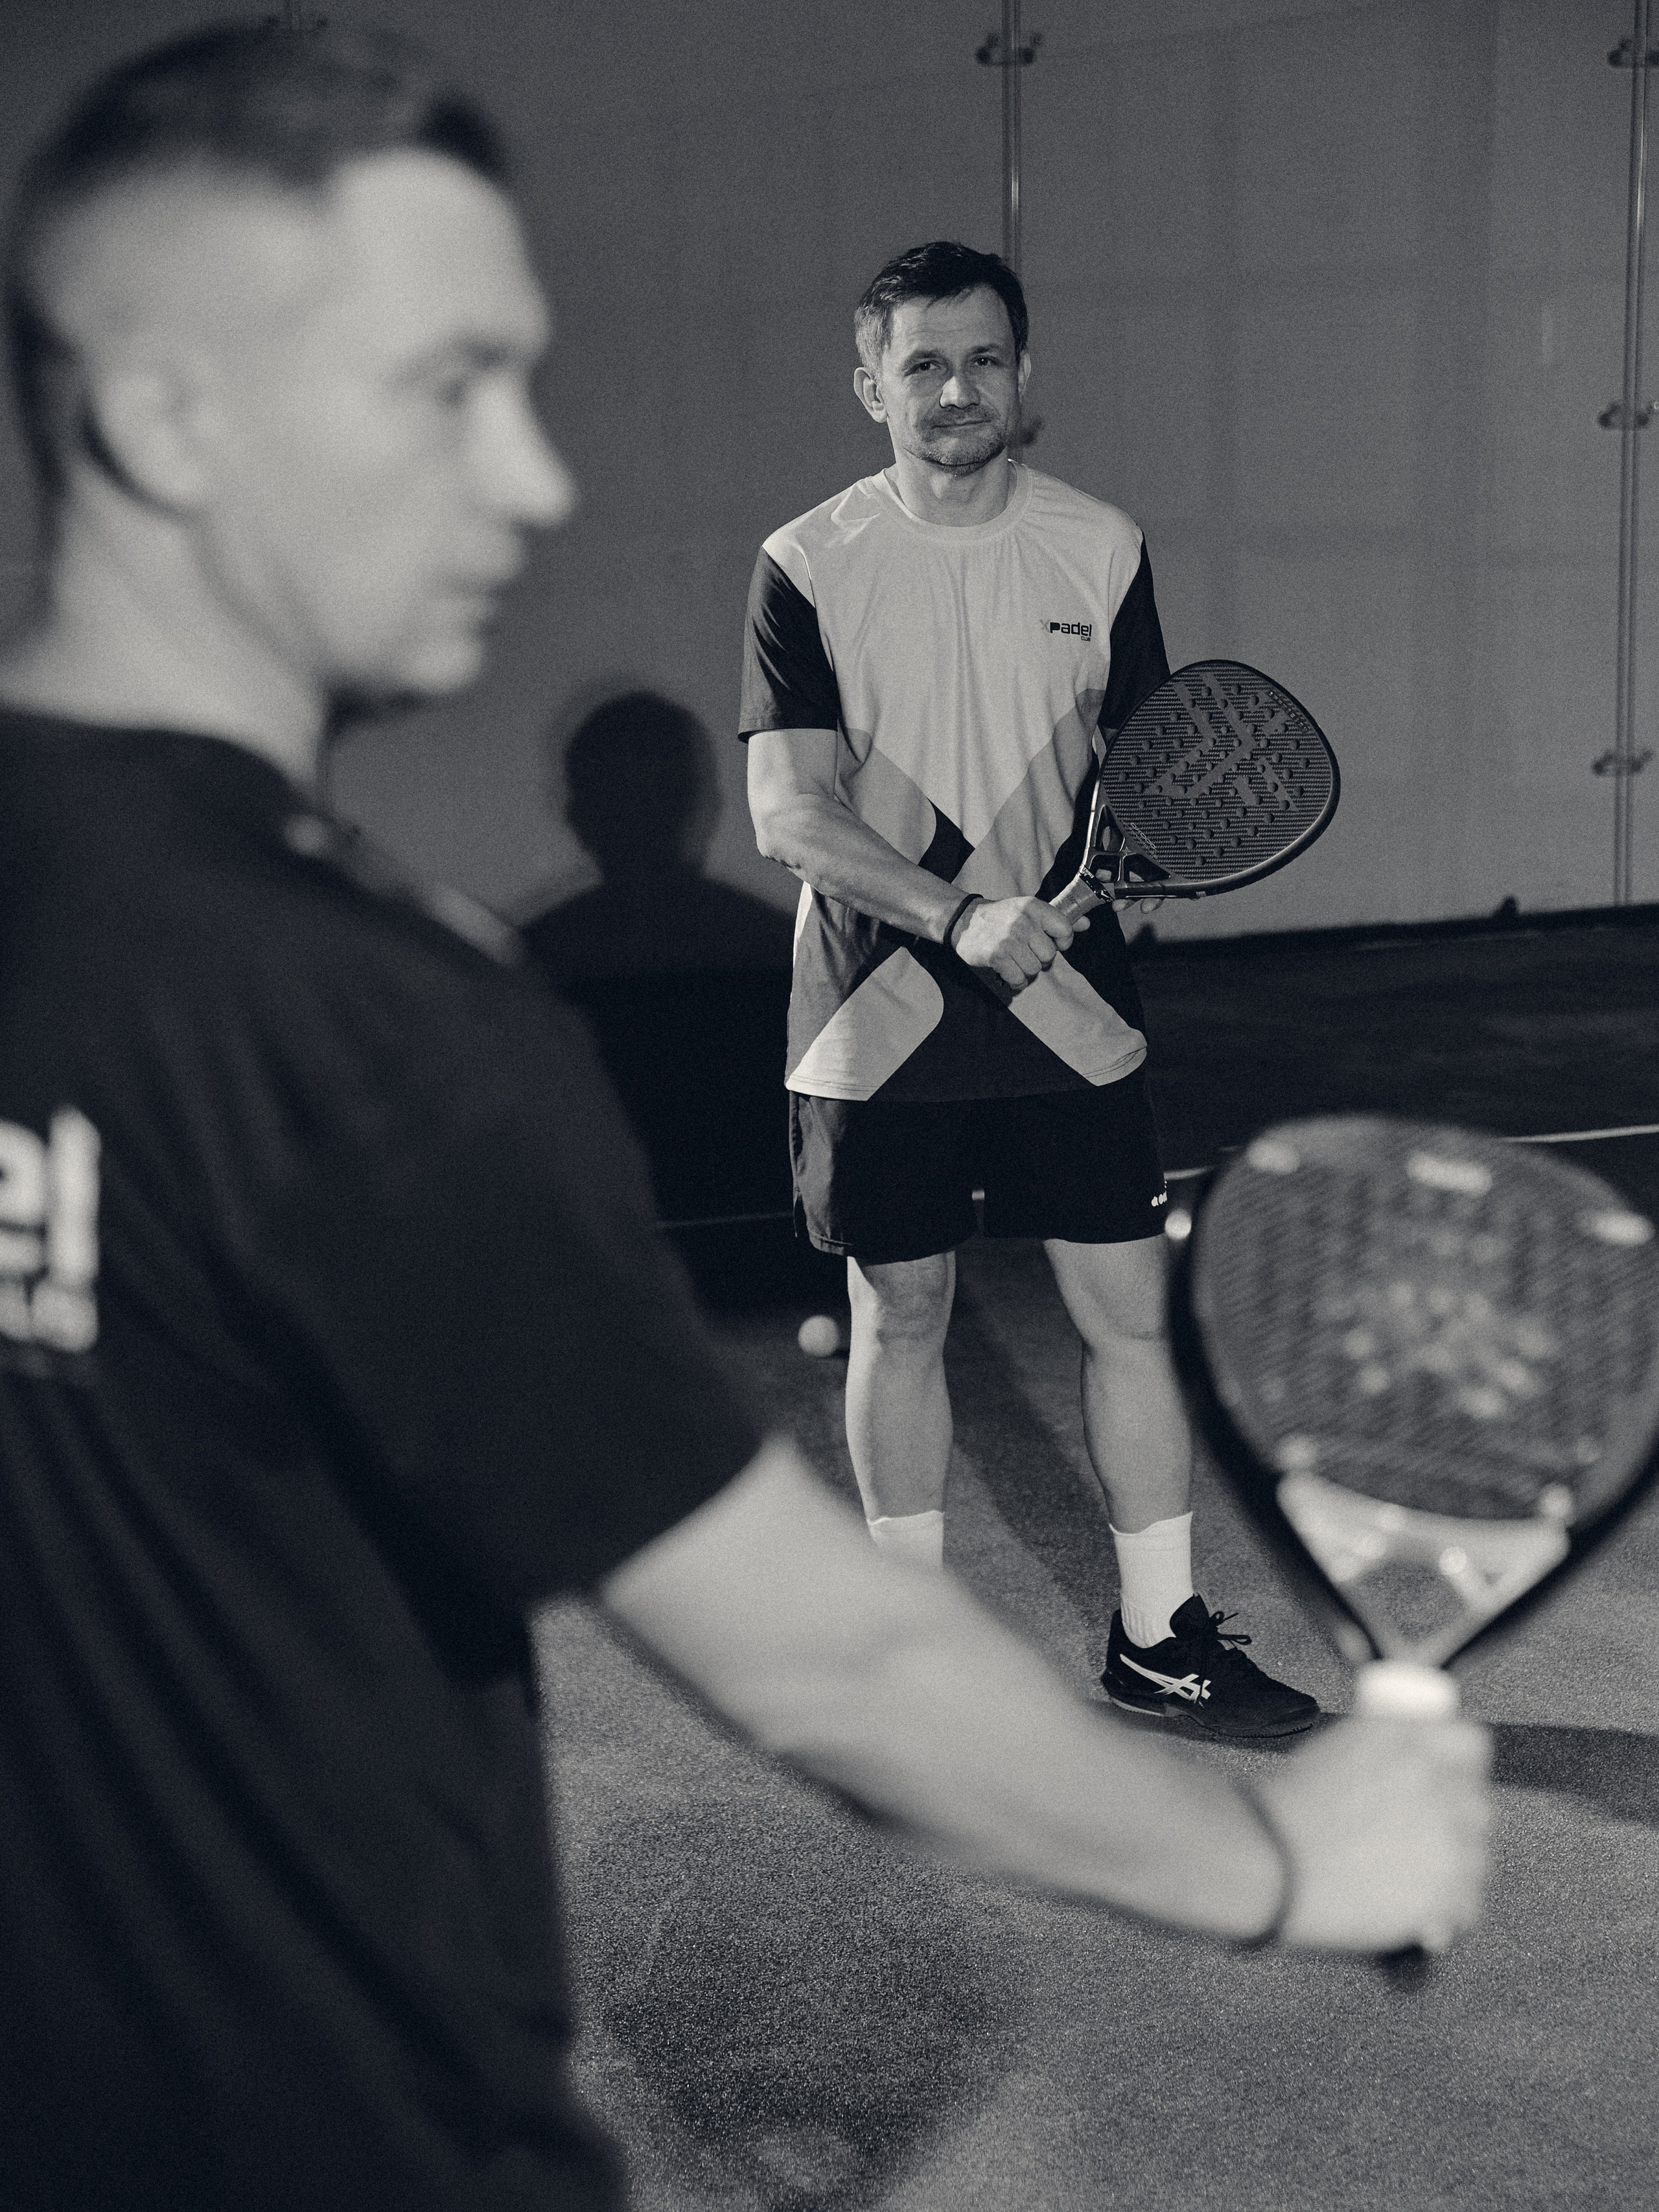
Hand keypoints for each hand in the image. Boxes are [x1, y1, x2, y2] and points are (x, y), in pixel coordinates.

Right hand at [952, 896, 1084, 992]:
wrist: (966, 921)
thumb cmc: (1003, 917)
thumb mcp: (1029, 911)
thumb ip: (1058, 918)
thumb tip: (1086, 924)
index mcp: (1034, 907)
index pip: (1065, 929)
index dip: (1062, 941)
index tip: (1052, 942)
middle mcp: (1023, 922)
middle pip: (1049, 955)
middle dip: (1039, 958)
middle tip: (1025, 951)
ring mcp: (1009, 940)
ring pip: (1034, 969)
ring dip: (1026, 969)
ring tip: (1014, 959)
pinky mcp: (997, 956)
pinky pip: (1019, 979)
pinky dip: (1015, 980)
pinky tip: (1007, 970)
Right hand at [1253, 1714, 1491, 1952]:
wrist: (1271, 1858)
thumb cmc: (1293, 1804)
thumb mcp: (1343, 1746)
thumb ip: (1389, 1746)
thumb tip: (1417, 1759)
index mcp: (1414, 1741)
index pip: (1472, 1744)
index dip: (1459, 1765)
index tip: (1446, 1782)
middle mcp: (1441, 1784)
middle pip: (1478, 1804)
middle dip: (1455, 1821)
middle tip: (1416, 1837)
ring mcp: (1449, 1841)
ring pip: (1476, 1857)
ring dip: (1451, 1866)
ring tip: (1403, 1875)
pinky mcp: (1447, 1893)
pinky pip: (1467, 1902)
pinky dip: (1444, 1908)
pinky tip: (1409, 1904)